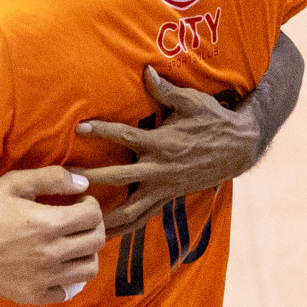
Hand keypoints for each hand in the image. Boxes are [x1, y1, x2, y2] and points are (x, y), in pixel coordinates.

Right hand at [0, 166, 104, 304]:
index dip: (91, 204)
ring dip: (87, 252)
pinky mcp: (34, 295)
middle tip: (79, 219)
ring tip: (71, 242)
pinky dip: (68, 278)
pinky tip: (55, 264)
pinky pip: (68, 291)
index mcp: (49, 224)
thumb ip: (51, 178)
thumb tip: (84, 182)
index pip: (94, 216)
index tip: (79, 201)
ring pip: (89, 269)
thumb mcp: (12, 184)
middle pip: (97, 242)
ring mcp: (45, 278)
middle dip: (94, 226)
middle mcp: (52, 254)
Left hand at [74, 66, 259, 236]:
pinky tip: (106, 236)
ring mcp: (164, 187)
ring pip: (131, 209)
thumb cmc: (213, 120)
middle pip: (120, 177)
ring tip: (82, 225)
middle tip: (67, 182)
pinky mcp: (168, 198)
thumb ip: (165, 90)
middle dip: (93, 180)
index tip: (79, 128)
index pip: (125, 136)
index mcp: (161, 142)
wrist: (239, 148)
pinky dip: (125, 228)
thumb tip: (146, 70)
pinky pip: (143, 218)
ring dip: (107, 217)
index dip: (101, 131)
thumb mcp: (192, 102)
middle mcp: (160, 168)